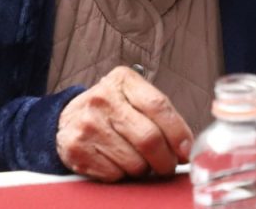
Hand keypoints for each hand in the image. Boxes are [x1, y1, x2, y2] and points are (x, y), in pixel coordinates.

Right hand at [56, 66, 193, 181]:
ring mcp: (88, 125)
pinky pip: (114, 174)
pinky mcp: (77, 149)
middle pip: (149, 138)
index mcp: (123, 80)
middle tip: (169, 165)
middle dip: (166, 159)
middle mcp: (103, 99)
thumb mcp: (133, 95)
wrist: (69, 118)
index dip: (178, 132)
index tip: (186, 150)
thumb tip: (186, 146)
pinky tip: (119, 163)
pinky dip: (123, 175)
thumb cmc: (112, 108)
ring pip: (134, 161)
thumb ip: (161, 113)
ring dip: (145, 169)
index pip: (159, 106)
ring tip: (141, 161)